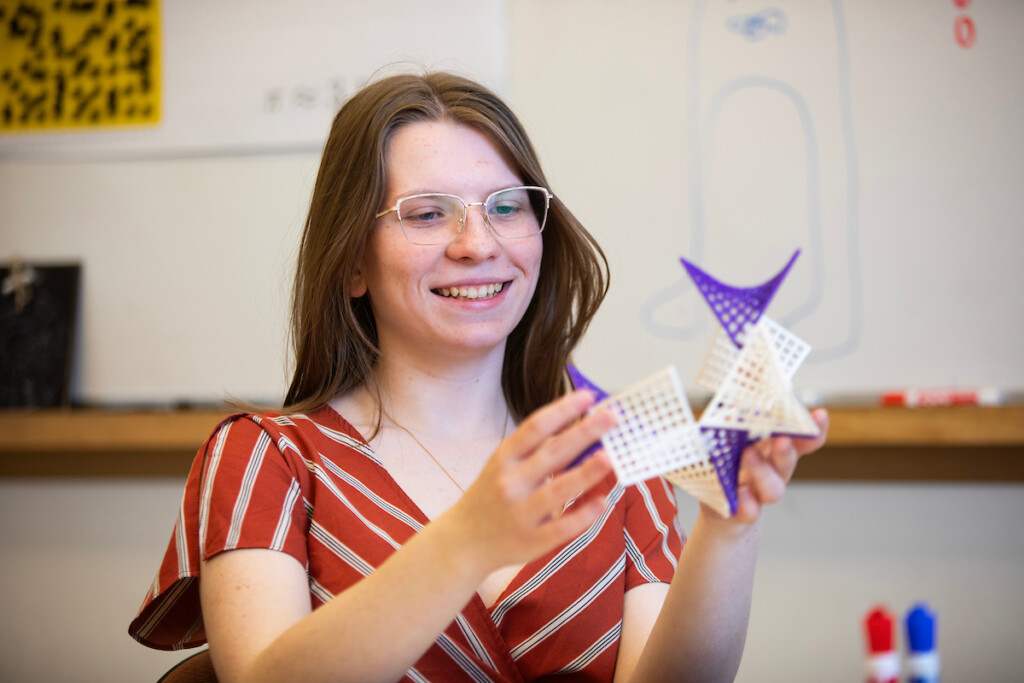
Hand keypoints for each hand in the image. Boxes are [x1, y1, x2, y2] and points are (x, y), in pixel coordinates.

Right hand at [442, 390, 615, 574]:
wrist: (463, 542)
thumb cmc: (491, 496)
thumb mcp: (503, 466)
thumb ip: (536, 450)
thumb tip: (580, 430)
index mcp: (504, 458)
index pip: (535, 427)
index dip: (562, 409)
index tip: (588, 396)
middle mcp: (510, 482)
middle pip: (552, 453)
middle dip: (583, 433)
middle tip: (611, 416)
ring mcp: (520, 513)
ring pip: (558, 490)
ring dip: (585, 472)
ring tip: (610, 457)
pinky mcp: (531, 541)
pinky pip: (561, 527)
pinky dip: (583, 515)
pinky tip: (602, 502)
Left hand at [727, 408, 829, 524]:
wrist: (715, 508)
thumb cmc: (724, 466)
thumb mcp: (725, 437)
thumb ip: (733, 420)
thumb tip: (735, 400)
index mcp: (771, 450)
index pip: (799, 440)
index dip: (813, 430)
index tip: (820, 416)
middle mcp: (771, 472)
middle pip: (787, 461)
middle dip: (786, 450)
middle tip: (781, 439)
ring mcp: (759, 493)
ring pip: (773, 490)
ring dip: (764, 472)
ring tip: (748, 455)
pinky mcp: (742, 512)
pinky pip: (750, 512)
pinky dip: (748, 504)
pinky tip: (741, 493)